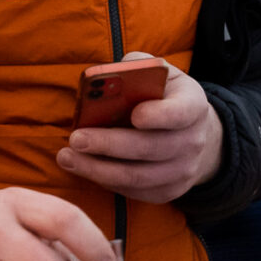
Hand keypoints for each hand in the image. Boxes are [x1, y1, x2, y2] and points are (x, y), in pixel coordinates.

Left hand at [55, 55, 224, 204]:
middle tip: (76, 139)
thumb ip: (135, 69)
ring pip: (136, 176)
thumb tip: (101, 80)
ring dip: (97, 169)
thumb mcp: (158, 74)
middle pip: (149, 148)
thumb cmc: (163, 97)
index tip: (134, 115)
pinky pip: (133, 191)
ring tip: (67, 158)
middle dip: (109, 144)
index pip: (179, 113)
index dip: (158, 116)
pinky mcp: (168, 191)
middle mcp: (193, 141)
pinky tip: (85, 168)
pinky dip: (105, 181)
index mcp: (193, 106)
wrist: (191, 134)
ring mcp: (183, 170)